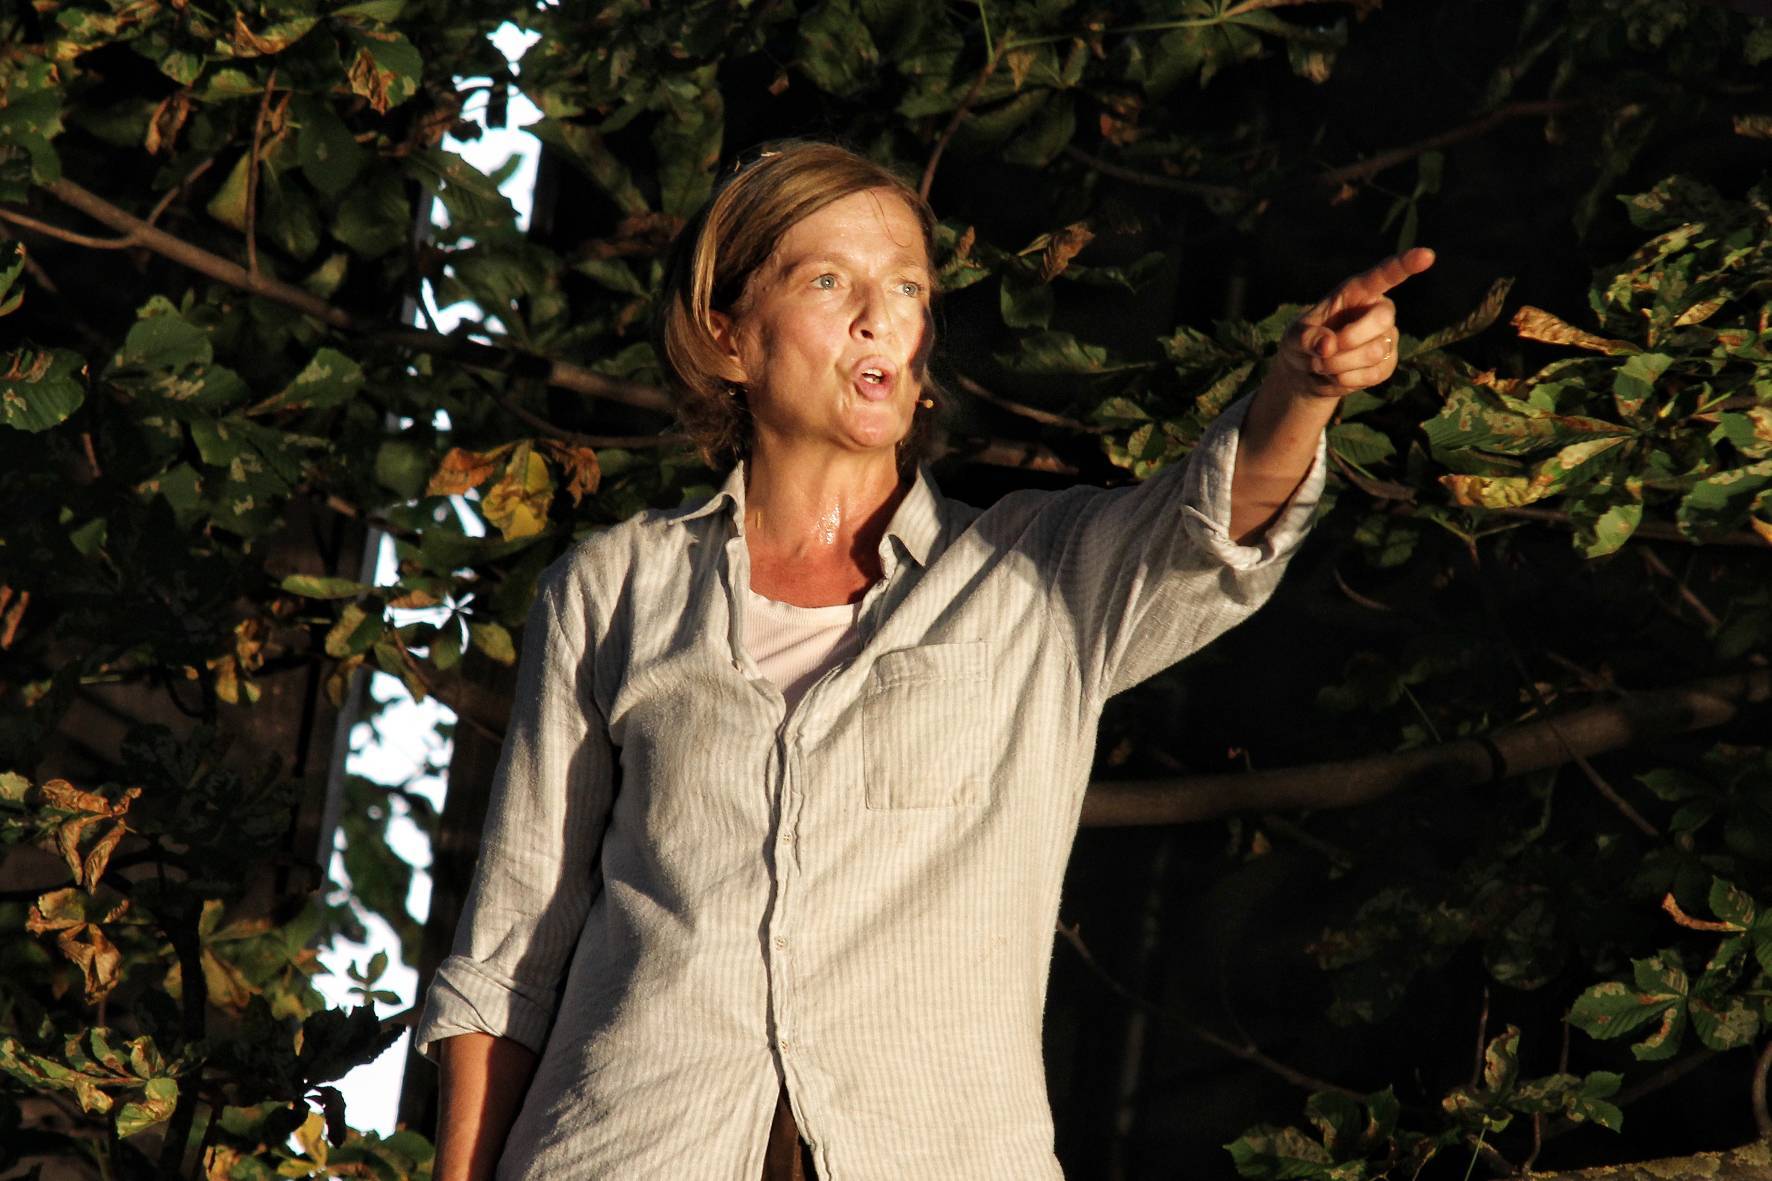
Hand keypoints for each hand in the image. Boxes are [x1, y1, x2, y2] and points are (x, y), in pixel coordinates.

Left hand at [1275, 247, 1435, 398]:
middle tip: (1324, 350)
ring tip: (1323, 364)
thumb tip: (1328, 345)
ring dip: (1340, 364)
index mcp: (1357, 292)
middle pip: (1382, 319)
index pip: (1384, 275)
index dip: (1405, 264)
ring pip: (1374, 351)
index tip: (1427, 255)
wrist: (1306, 373)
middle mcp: (1379, 310)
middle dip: (1349, 339)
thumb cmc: (1303, 342)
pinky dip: (1348, 379)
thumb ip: (1306, 337)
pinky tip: (1337, 376)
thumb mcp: (1293, 336)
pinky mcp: (1387, 363)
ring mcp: (1387, 337)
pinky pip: (1375, 373)